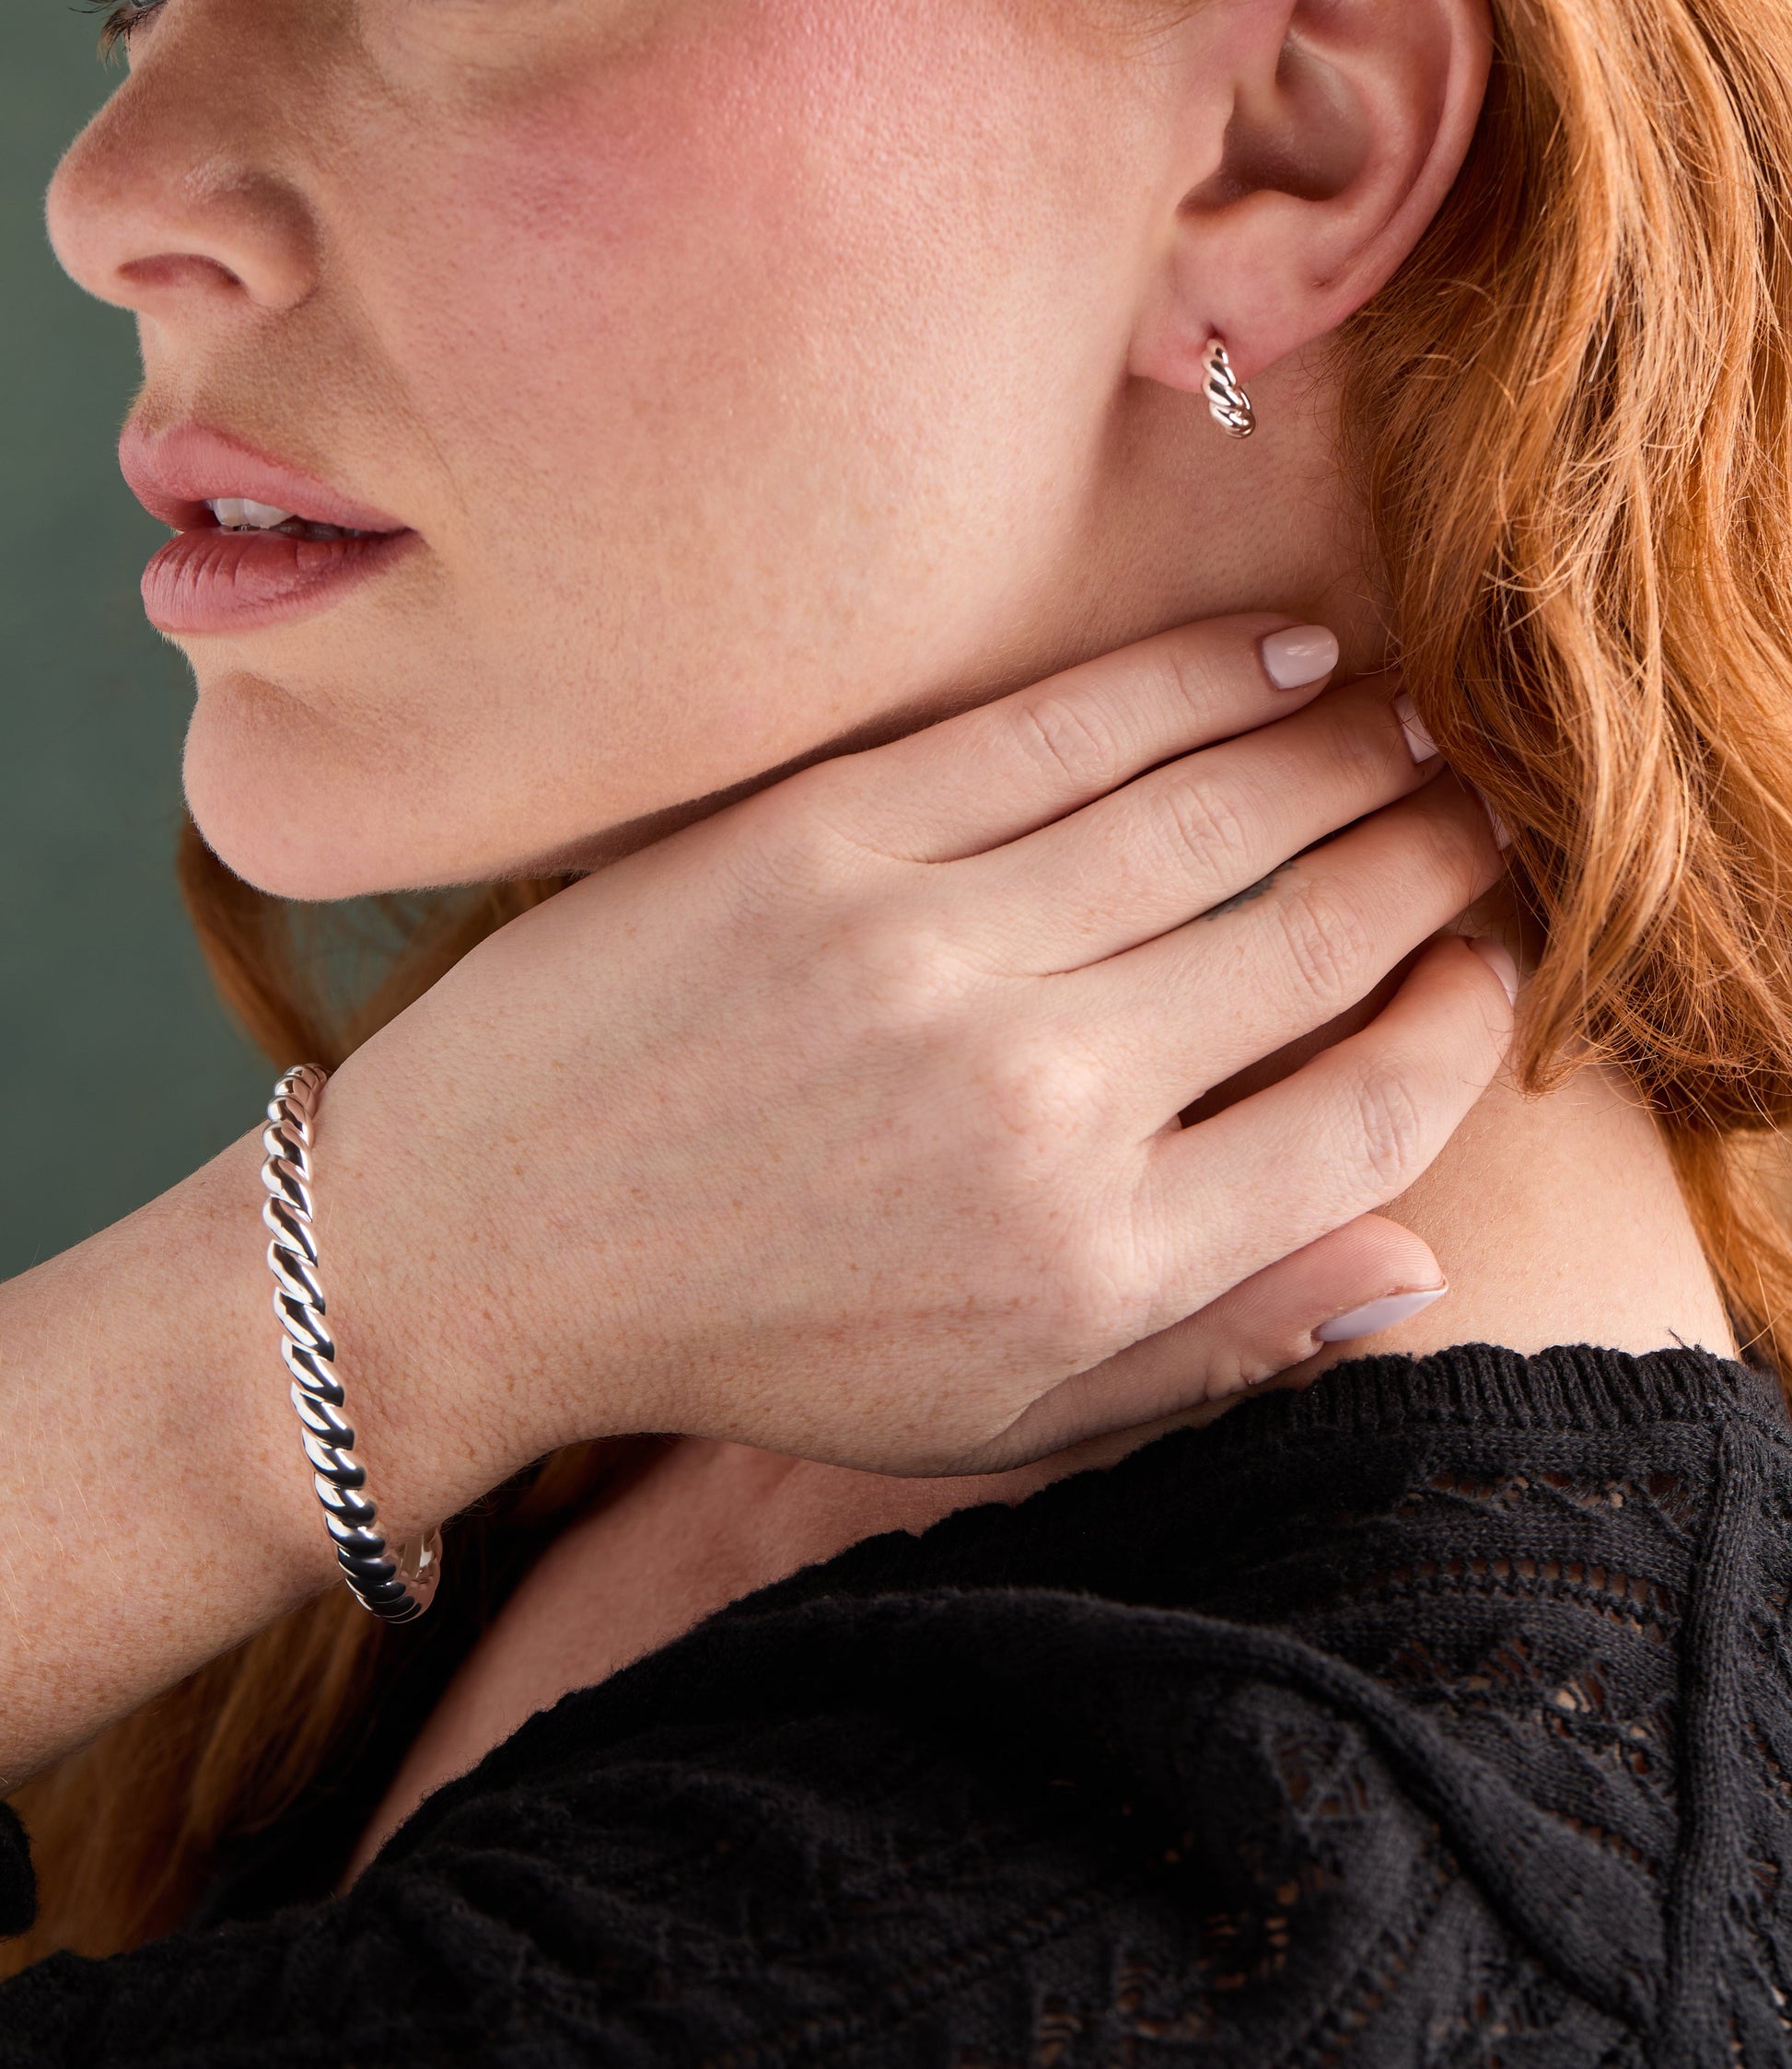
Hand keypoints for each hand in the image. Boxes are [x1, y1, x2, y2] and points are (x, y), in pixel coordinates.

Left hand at [323, 613, 1512, 1511]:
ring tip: (1402, 726)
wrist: (481, 1248)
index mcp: (1097, 1259)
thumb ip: (1209, 1348)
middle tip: (1474, 815)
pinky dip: (1190, 679)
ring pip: (1206, 810)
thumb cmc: (755, 1339)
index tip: (1483, 964)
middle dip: (1427, 860)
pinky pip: (1056, 729)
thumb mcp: (990, 1415)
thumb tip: (1418, 1266)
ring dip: (1340, 750)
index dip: (1458, 1021)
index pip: (1368, 1114)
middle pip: (1310, 935)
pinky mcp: (820, 839)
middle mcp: (1038, 1103)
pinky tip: (1275, 657)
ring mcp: (927, 954)